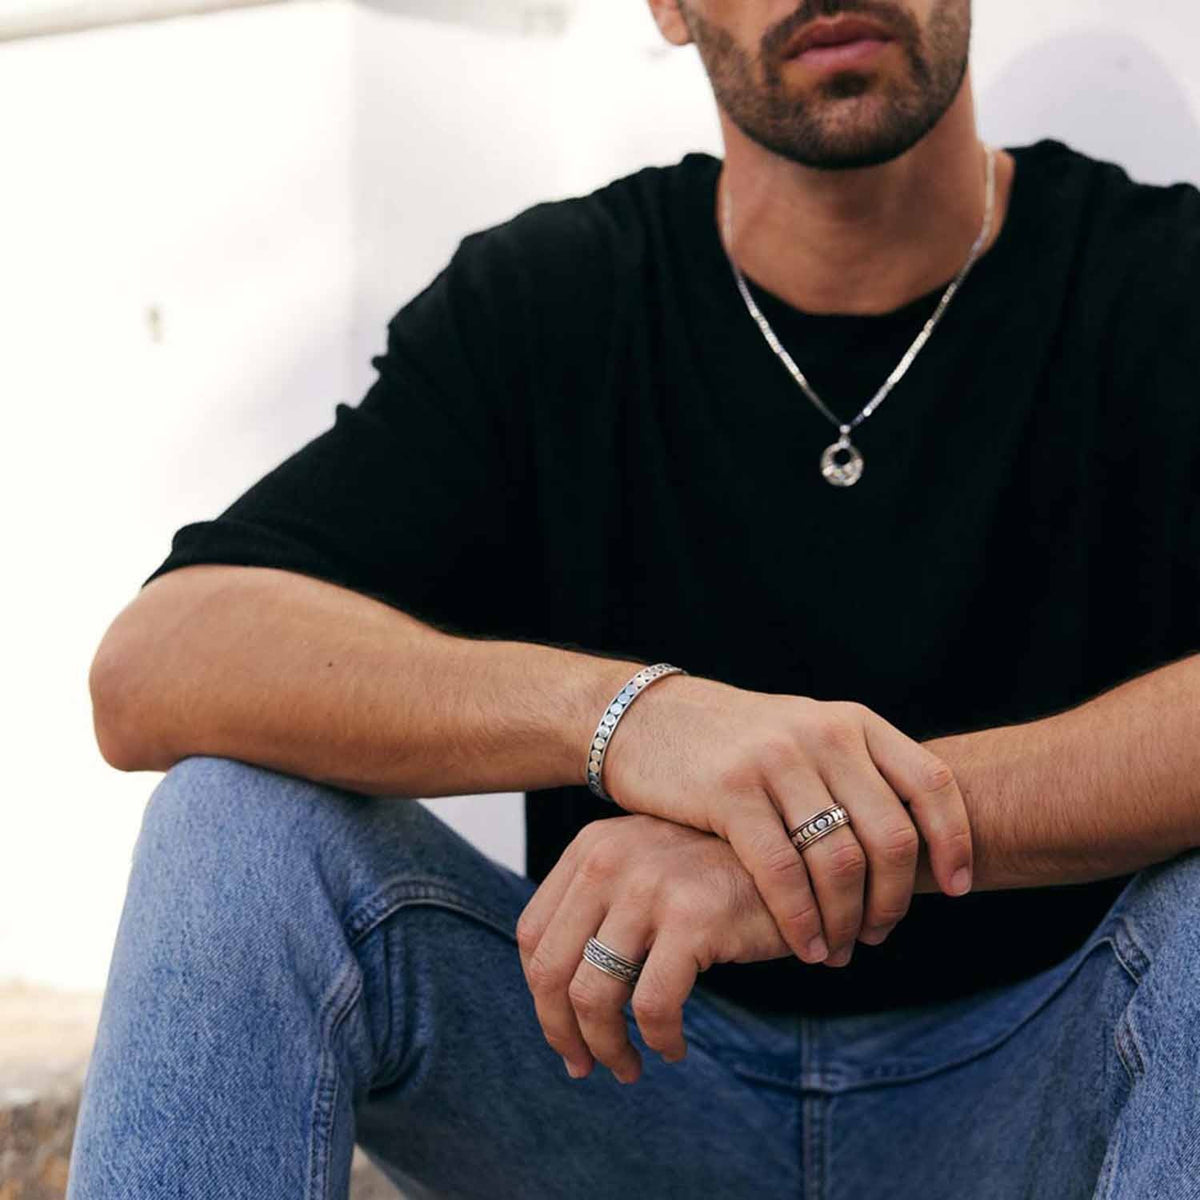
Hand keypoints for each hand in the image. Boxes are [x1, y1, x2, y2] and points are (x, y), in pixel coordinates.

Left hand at [516, 814, 790, 1082]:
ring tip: (628, 1067)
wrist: (798, 856)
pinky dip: (658, 1040)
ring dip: (607, 1047)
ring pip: (593, 994)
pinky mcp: (694, 917)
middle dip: (563, 1033)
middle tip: (585, 1066)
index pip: (533, 934)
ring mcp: (650, 884)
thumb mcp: (647, 872)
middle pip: (551, 969)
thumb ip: (600, 911)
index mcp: (592, 848)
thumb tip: (554, 1002)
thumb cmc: (718, 876)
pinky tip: (673, 1048)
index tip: (565, 1033)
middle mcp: (611, 858)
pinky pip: (654, 1005)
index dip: (540, 996)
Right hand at [598, 674, 973, 966]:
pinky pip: (782, 872)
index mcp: (850, 721)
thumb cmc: (732, 744)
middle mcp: (822, 734)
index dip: (955, 842)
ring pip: (840, 861)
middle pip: (891, 836)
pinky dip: (801, 920)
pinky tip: (806, 946)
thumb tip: (916, 846)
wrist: (646, 719)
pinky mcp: (729, 791)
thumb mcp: (804, 737)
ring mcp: (775, 760)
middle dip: (894, 900)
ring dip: (848, 920)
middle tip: (880, 935)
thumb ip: (854, 774)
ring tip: (840, 949)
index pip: (931, 782)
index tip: (959, 889)